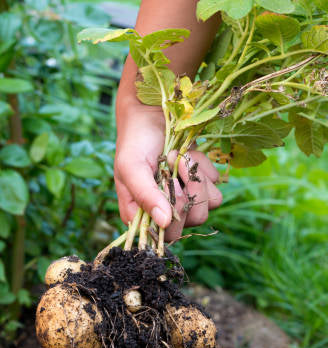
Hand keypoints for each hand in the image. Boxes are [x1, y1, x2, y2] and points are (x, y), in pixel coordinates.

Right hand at [115, 100, 221, 240]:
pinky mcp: (202, 188)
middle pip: (192, 221)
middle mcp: (165, 213)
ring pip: (208, 207)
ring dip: (198, 178)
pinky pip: (216, 190)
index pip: (167, 234)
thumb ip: (145, 195)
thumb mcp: (132, 167)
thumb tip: (164, 223)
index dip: (175, 211)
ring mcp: (186, 201)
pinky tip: (190, 157)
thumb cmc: (136, 141)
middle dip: (189, 190)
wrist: (153, 113)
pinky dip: (206, 171)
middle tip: (175, 162)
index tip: (169, 182)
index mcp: (142, 215)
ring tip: (181, 157)